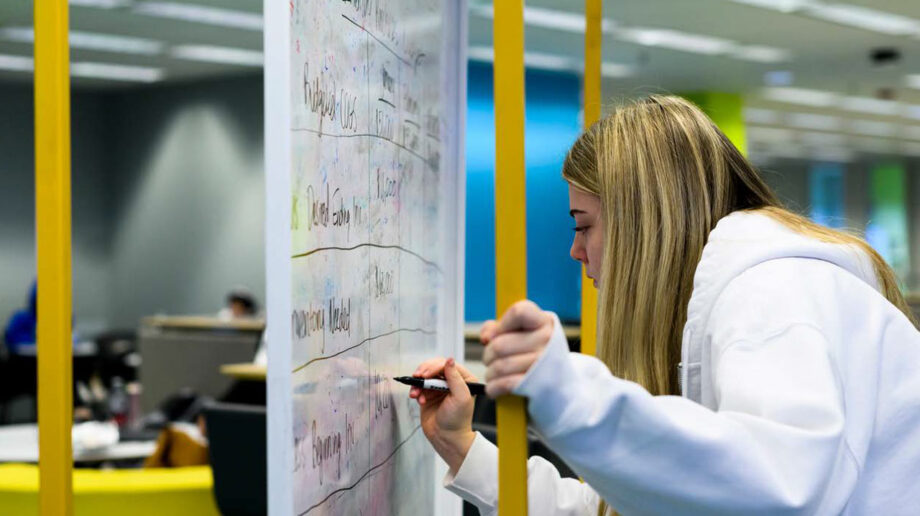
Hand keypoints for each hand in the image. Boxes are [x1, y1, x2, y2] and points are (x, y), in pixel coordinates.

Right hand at [410, 357, 477, 472]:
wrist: (446, 438)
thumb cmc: (457, 421)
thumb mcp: (460, 397)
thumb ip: (455, 378)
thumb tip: (449, 360)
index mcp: (464, 380)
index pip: (447, 365)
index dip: (434, 366)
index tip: (425, 374)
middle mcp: (452, 382)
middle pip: (434, 367)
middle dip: (424, 372)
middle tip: (417, 377)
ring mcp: (439, 388)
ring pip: (425, 376)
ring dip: (418, 383)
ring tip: (416, 394)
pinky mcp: (429, 394)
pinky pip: (419, 386)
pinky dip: (416, 391)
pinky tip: (418, 398)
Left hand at [480, 300, 554, 396]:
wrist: (562, 381)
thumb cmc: (534, 351)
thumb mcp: (523, 332)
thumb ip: (499, 327)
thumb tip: (486, 337)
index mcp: (544, 321)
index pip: (519, 312)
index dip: (501, 324)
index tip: (496, 335)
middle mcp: (547, 340)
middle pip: (500, 345)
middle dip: (488, 354)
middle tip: (491, 359)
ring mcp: (543, 363)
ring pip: (499, 366)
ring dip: (490, 373)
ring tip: (493, 374)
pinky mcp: (538, 385)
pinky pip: (504, 384)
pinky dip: (493, 387)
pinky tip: (494, 387)